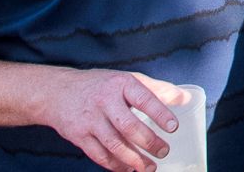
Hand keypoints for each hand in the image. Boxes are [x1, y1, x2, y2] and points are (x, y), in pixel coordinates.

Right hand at [43, 70, 186, 171]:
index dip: (159, 113)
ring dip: (133, 159)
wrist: (58, 92)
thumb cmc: (101, 86)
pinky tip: (128, 169)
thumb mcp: (126, 80)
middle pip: (128, 125)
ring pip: (114, 144)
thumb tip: (186, 98)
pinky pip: (99, 154)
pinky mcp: (79, 136)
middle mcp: (104, 101)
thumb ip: (156, 89)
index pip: (143, 98)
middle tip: (164, 151)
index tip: (173, 127)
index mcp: (120, 84)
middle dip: (148, 141)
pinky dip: (115, 165)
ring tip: (150, 167)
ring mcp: (90, 120)